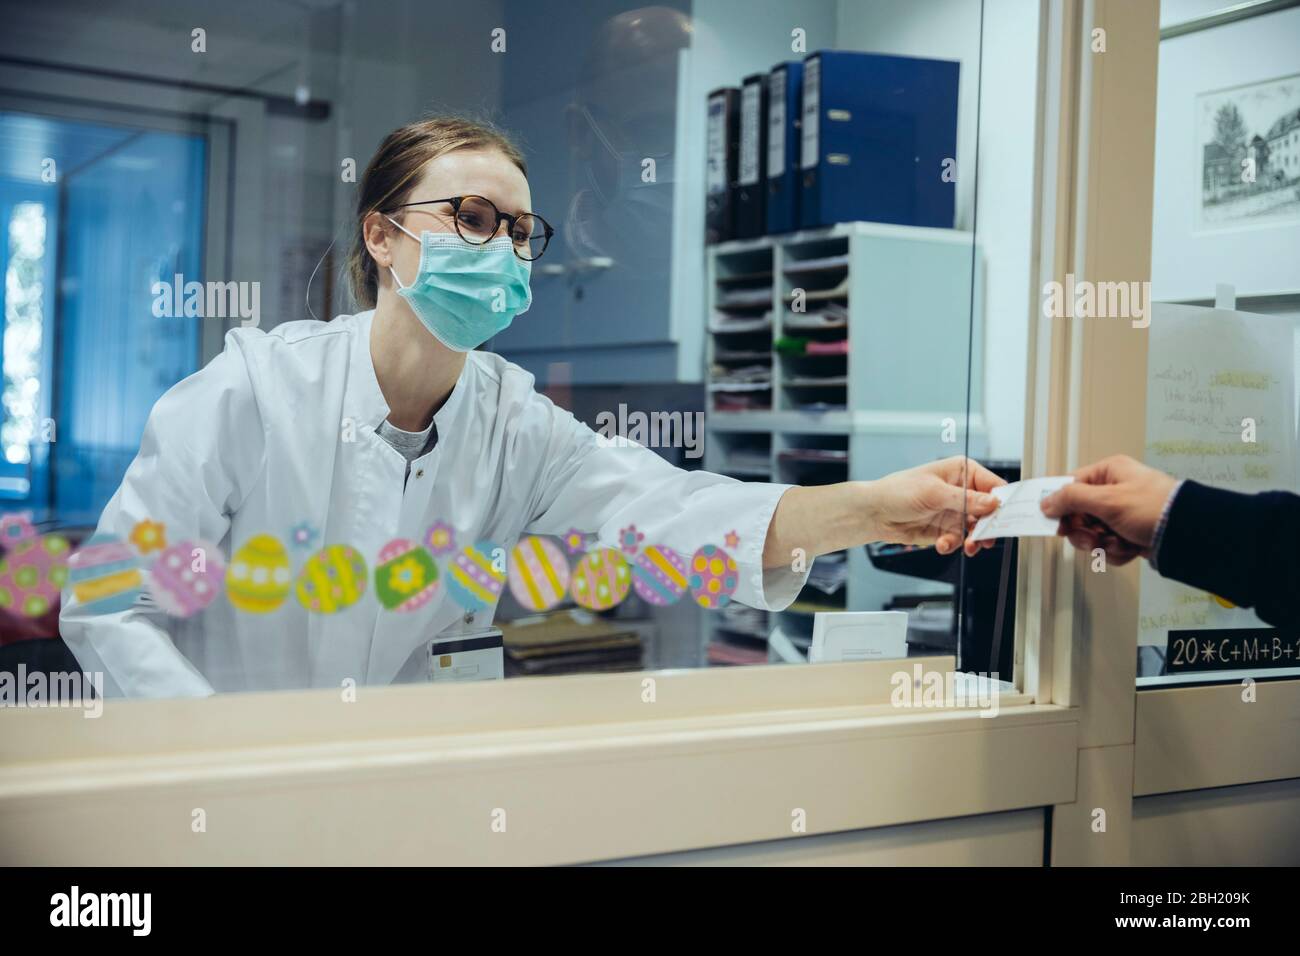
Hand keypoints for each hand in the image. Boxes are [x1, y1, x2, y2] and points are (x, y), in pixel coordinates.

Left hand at [865, 456, 1005, 556]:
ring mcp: (956, 511)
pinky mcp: (948, 529)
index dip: (1003, 502)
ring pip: (977, 529)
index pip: (993, 486)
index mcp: (963, 472)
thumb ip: (965, 499)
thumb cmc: (898, 491)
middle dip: (988, 526)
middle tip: (985, 539)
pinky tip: (942, 544)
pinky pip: (960, 540)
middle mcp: (963, 491)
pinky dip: (954, 544)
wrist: (875, 513)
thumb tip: (993, 502)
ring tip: (968, 546)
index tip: (1007, 518)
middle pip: (990, 511)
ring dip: (973, 540)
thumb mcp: (934, 493)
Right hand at [1039, 454, 1177, 565]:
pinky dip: (1116, 550)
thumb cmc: (1154, 507)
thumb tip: (1047, 501)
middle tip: (1092, 537)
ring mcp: (1121, 514)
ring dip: (1101, 543)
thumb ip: (1071, 499)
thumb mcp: (1107, 499)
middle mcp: (1114, 491)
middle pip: (1078, 514)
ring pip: (1092, 533)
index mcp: (1109, 473)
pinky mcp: (1129, 533)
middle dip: (1084, 531)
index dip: (1060, 504)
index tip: (1052, 520)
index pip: (1071, 486)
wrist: (1187, 533)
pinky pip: (1108, 545)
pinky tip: (1129, 547)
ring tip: (1117, 542)